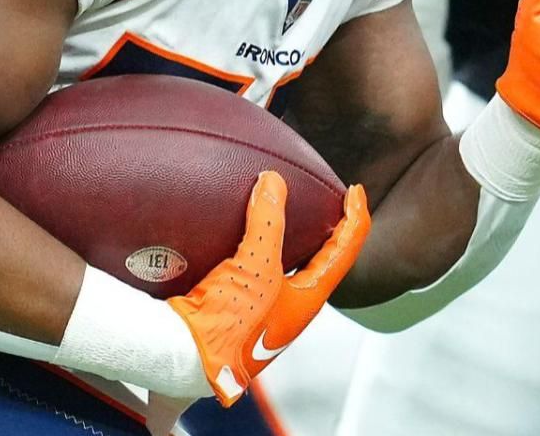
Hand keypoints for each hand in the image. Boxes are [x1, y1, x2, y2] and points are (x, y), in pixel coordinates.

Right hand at [165, 171, 369, 406]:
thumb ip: (266, 221)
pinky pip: (257, 269)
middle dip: (329, 232)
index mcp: (308, 299)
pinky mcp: (238, 307)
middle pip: (323, 262)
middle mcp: (292, 306)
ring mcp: (266, 309)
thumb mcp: (254, 266)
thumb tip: (273, 182)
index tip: (355, 192)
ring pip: (289, 266)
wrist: (185, 356)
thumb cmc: (228, 324)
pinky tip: (240, 235)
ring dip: (292, 239)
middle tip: (329, 204)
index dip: (355, 218)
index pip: (345, 252)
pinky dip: (257, 246)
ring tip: (288, 214)